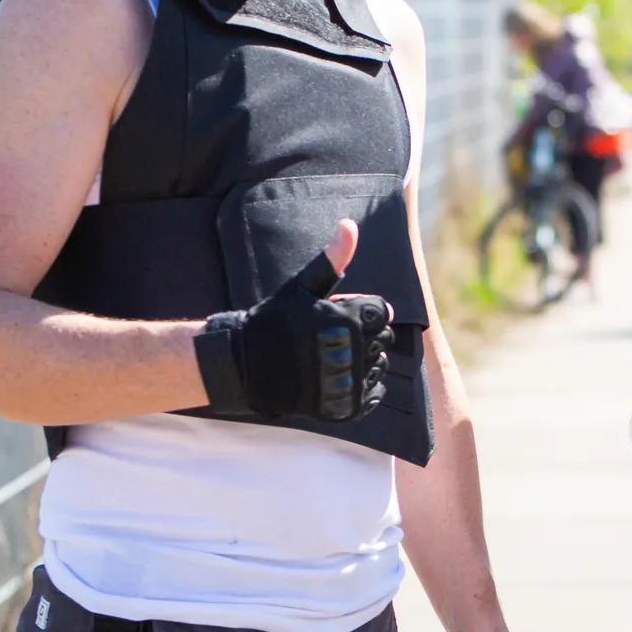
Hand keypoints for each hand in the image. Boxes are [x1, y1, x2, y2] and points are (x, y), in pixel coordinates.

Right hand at [194, 219, 393, 419]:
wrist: (248, 365)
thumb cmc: (277, 320)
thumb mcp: (304, 285)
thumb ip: (333, 257)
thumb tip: (349, 224)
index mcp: (344, 318)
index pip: (382, 311)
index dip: (362, 312)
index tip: (339, 316)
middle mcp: (348, 350)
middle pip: (382, 338)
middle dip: (364, 335)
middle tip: (334, 338)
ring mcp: (346, 380)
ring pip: (380, 366)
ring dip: (364, 361)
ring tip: (334, 357)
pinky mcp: (343, 407)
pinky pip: (375, 394)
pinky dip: (363, 388)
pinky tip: (339, 378)